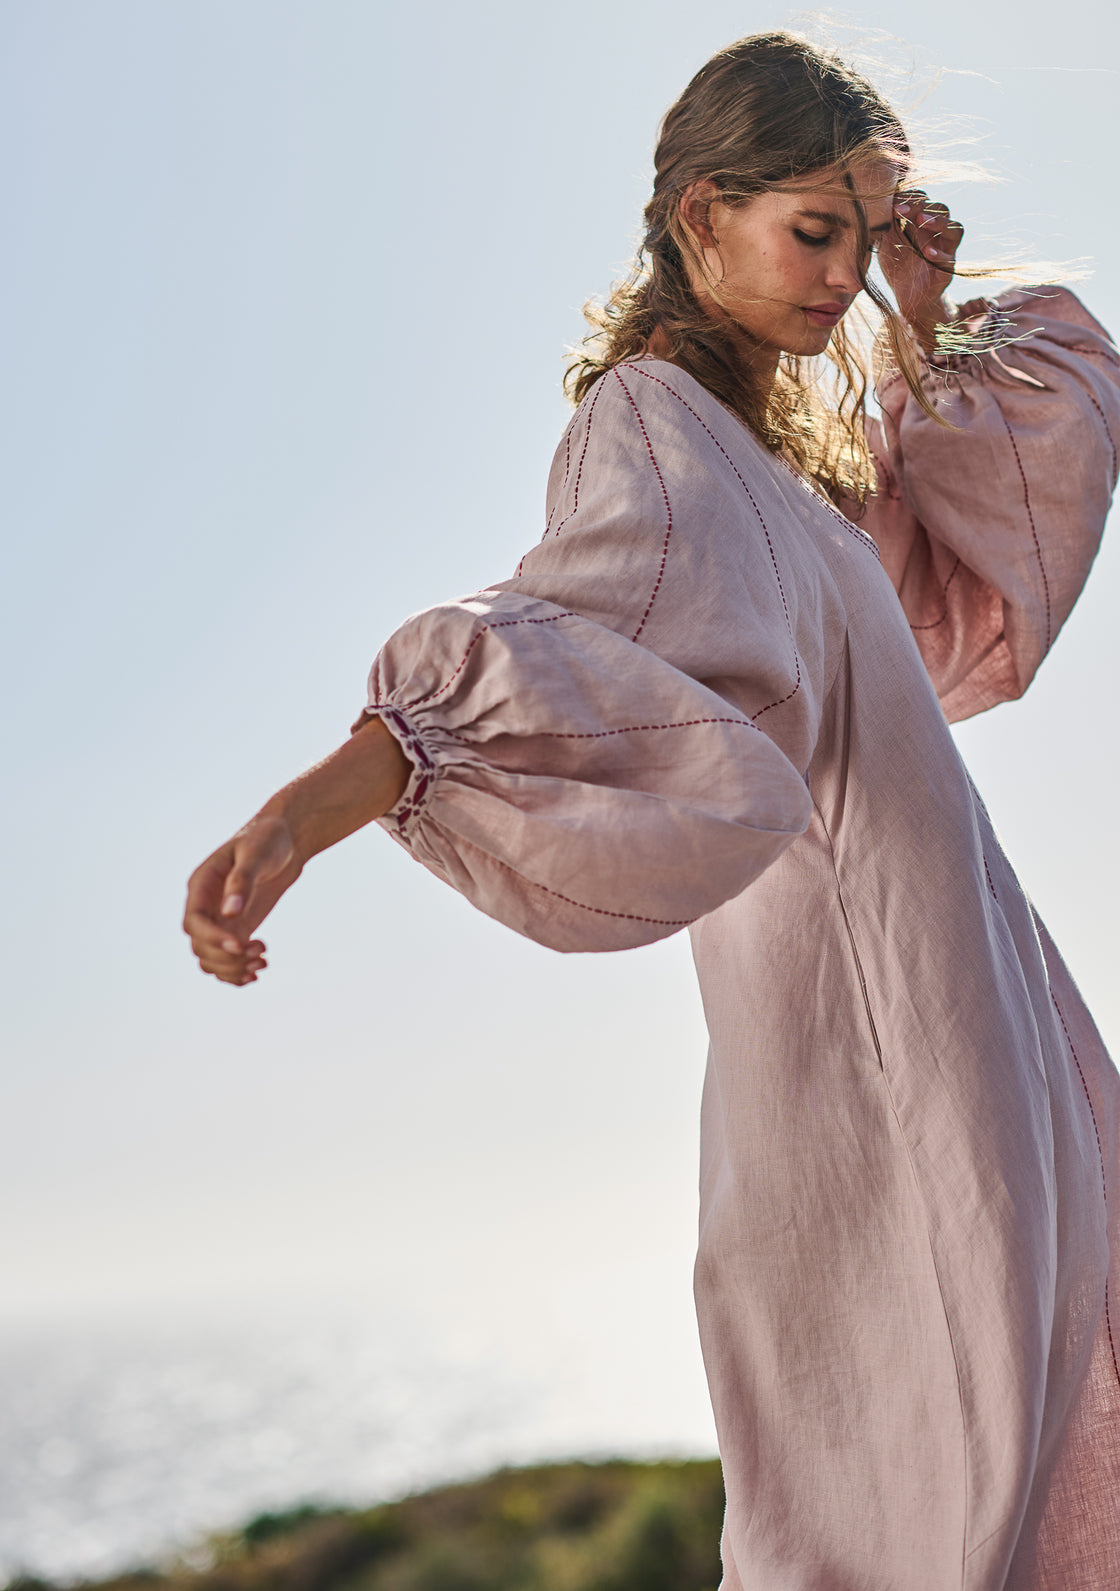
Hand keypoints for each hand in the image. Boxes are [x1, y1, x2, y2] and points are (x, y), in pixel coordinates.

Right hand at [182, 715, 410, 986]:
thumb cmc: (268, 839)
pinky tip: (260, 968)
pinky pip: (226, 959)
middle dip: (227, 957)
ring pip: (210, 958)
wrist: (286, 839)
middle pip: (200, 946)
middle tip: (260, 952)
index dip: (213, 939)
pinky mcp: (236, 928)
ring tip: (263, 961)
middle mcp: (205, 905)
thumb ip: (241, 881)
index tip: (242, 945)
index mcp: (201, 885)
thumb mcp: (256, 855)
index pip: (194, 922)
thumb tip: (230, 913)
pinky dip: (238, 971)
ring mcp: (219, 919)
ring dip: (233, 968)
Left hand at [879, 191, 963, 352]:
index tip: (890, 200)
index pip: (924, 200)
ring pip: (955, 229)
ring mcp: (946, 251)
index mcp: (924, 223)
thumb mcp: (887, 243)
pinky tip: (928, 253)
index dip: (910, 196)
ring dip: (939, 222)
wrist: (908, 300)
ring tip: (922, 221)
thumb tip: (871, 203)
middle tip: (900, 209)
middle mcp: (938, 234)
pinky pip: (950, 259)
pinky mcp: (947, 271)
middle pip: (941, 208)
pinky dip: (940, 254)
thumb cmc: (898, 268)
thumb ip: (885, 224)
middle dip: (921, 205)